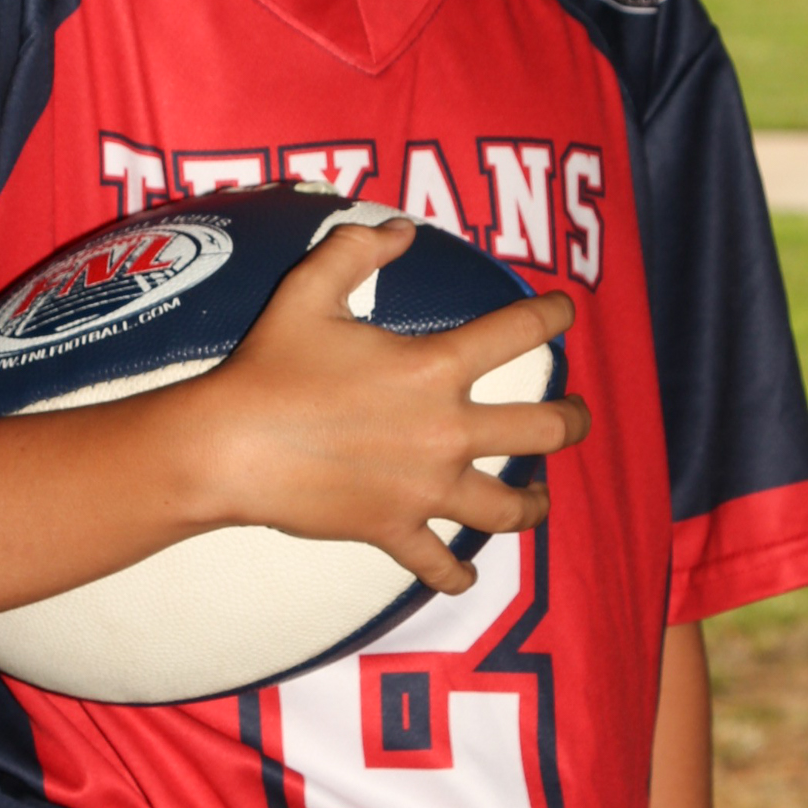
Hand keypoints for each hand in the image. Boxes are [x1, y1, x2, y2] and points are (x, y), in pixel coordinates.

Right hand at [186, 215, 586, 595]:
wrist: (228, 447)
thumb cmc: (269, 366)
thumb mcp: (310, 289)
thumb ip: (360, 249)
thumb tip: (403, 229)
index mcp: (435, 368)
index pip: (518, 331)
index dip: (552, 315)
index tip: (565, 312)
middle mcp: (446, 432)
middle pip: (544, 431)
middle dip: (574, 420)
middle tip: (579, 415)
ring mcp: (424, 489)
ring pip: (508, 508)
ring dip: (535, 504)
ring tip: (542, 497)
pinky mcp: (393, 530)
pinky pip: (438, 564)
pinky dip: (455, 576)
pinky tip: (465, 578)